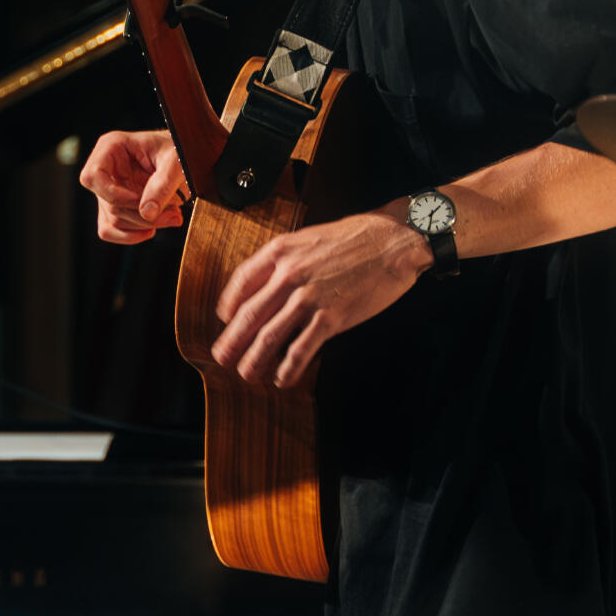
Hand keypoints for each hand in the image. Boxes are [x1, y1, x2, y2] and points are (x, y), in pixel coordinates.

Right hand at [79, 129, 186, 243]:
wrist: (187, 158)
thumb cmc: (179, 150)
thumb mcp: (177, 161)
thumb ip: (163, 184)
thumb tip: (147, 213)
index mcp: (112, 147)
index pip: (92, 177)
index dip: (114, 195)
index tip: (143, 200)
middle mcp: (106, 168)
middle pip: (110, 203)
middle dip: (142, 214)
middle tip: (174, 213)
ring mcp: (108, 190)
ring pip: (113, 220)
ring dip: (144, 225)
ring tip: (172, 215)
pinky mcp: (114, 207)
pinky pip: (111, 231)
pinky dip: (132, 235)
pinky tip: (153, 228)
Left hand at [212, 212, 429, 387]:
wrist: (393, 242)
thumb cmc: (356, 237)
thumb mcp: (311, 237)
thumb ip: (288, 258)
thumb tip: (270, 283)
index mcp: (281, 251)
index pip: (241, 281)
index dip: (229, 305)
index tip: (226, 319)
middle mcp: (289, 274)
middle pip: (250, 314)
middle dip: (232, 340)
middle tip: (222, 358)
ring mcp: (309, 297)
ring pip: (270, 335)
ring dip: (254, 359)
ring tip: (247, 374)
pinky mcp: (332, 318)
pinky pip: (302, 348)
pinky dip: (289, 367)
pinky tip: (283, 378)